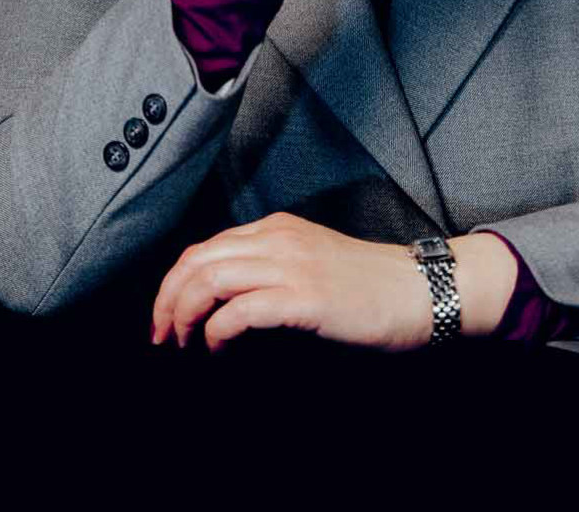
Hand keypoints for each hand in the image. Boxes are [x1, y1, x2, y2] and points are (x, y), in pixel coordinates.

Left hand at [149, 211, 433, 353]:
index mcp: (277, 228)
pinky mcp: (305, 298)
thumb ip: (271, 268)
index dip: (173, 283)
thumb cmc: (367, 286)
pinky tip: (218, 350)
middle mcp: (279, 239)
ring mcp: (292, 265)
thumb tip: (223, 301)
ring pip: (210, 279)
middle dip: (167, 300)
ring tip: (183, 345)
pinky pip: (240, 310)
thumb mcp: (310, 262)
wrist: (417, 290)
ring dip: (184, 316)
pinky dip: (217, 333)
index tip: (164, 317)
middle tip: (161, 336)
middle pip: (197, 260)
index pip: (204, 247)